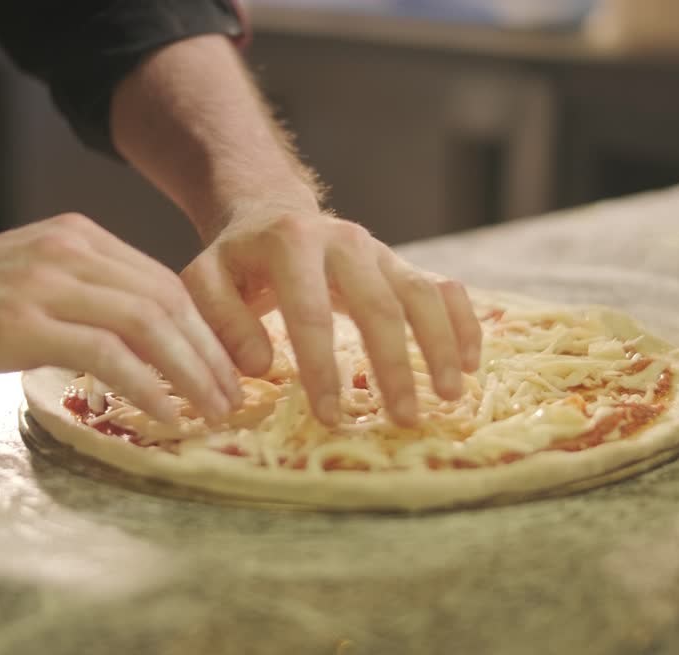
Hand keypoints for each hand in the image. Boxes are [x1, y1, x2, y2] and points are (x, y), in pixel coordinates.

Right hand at [0, 214, 240, 423]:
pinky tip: (163, 413)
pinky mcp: (21, 321)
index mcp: (78, 239)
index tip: (226, 370)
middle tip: (233, 399)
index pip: (164, 283)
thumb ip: (82, 301)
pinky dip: (145, 385)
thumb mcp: (30, 285)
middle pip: (167, 301)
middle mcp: (70, 251)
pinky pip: (105, 352)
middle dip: (210, 355)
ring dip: (190, 372)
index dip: (204, 331)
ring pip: (147, 322)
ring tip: (212, 412)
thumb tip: (136, 346)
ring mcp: (46, 282)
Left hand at [182, 206, 482, 426]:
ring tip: (450, 396)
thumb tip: (260, 366)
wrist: (270, 213)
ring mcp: (379, 250)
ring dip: (441, 345)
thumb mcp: (206, 280)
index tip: (330, 417)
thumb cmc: (237, 262)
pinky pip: (444, 288)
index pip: (310, 312)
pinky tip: (472, 364)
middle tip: (403, 418)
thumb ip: (221, 320)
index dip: (321, 367)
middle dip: (395, 365)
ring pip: (422, 293)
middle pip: (380, 305)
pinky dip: (462, 323)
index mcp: (291, 243)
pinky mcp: (401, 263)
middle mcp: (345, 240)